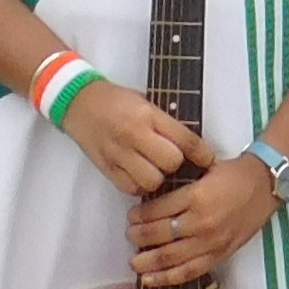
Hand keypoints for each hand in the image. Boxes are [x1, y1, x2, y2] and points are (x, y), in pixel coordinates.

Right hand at [60, 77, 208, 199]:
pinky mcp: (107, 168)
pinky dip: (139, 185)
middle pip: (171, 163)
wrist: (79, 102)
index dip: (202, 153)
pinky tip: (138, 175)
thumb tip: (191, 144)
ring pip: (152, 181)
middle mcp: (134, 135)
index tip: (209, 160)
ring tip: (154, 168)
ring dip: (157, 178)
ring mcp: (119, 153)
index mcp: (148, 115)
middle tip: (173, 160)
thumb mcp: (146, 102)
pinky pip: (131, 189)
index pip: (184, 139)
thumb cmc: (116, 100)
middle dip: (176, 164)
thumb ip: (165, 123)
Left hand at [130, 152, 275, 288]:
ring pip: (171, 258)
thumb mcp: (205, 168)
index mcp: (197, 196)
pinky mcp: (219, 256)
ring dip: (148, 261)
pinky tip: (150, 279)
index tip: (131, 217)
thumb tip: (152, 195)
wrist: (265, 186)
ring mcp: (211, 243)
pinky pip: (189, 272)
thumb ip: (180, 182)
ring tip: (133, 261)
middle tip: (129, 236)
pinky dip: (167, 278)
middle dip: (139, 238)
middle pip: (160, 235)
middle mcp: (202, 222)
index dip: (140, 216)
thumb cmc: (234, 175)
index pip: (158, 211)